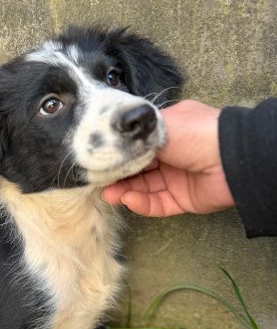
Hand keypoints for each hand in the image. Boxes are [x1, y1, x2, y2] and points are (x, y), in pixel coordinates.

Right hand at [102, 100, 234, 215]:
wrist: (230, 158)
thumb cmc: (195, 133)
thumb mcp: (160, 124)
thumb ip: (135, 135)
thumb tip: (114, 142)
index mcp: (169, 132)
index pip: (137, 144)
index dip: (119, 152)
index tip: (99, 158)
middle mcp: (172, 155)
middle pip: (137, 168)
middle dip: (118, 175)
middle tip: (98, 180)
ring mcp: (177, 178)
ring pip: (144, 188)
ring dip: (125, 191)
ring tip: (108, 194)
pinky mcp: (182, 200)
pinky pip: (158, 204)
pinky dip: (142, 203)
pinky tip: (128, 200)